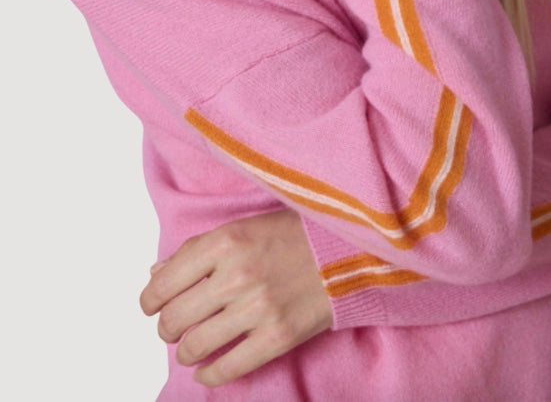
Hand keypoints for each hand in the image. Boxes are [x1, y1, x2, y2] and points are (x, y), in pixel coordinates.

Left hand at [140, 209, 332, 388]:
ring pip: (195, 345)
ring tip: (192, 347)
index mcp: (224, 241)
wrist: (347, 252)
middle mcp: (236, 274)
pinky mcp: (277, 337)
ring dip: (186, 351)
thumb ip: (197, 250)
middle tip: (173, 327)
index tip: (152, 305)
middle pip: (174, 318)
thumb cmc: (293, 235)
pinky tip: (207, 369)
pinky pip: (228, 368)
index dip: (150, 300)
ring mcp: (257, 308)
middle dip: (167, 328)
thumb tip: (156, 272)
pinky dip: (210, 374)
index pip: (164, 282)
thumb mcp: (242, 228)